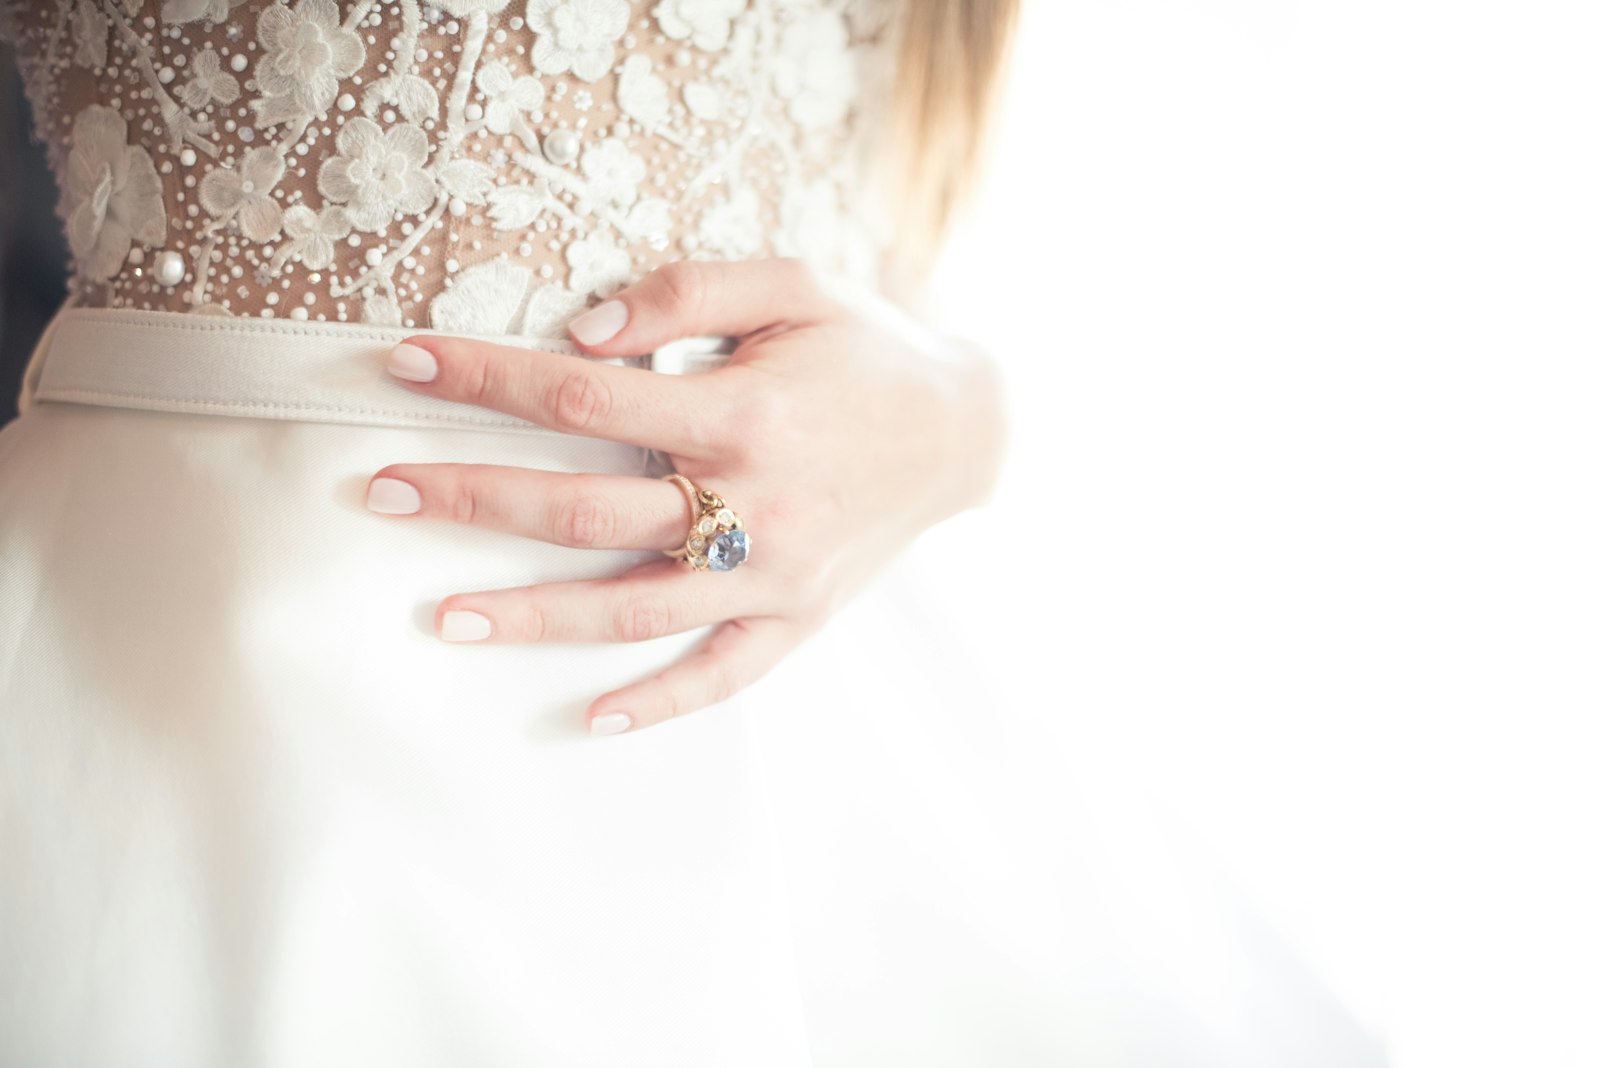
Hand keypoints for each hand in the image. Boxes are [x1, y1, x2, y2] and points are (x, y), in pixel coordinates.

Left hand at [366, 258, 1009, 734]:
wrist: (965, 428)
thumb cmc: (867, 348)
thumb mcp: (792, 286)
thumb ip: (684, 293)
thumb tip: (578, 327)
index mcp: (744, 414)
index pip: (584, 397)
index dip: (487, 378)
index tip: (404, 365)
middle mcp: (754, 505)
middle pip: (586, 513)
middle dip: (476, 498)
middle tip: (385, 494)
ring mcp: (776, 575)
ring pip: (634, 610)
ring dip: (533, 617)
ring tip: (441, 617)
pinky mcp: (799, 617)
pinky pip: (723, 675)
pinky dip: (660, 702)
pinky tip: (589, 716)